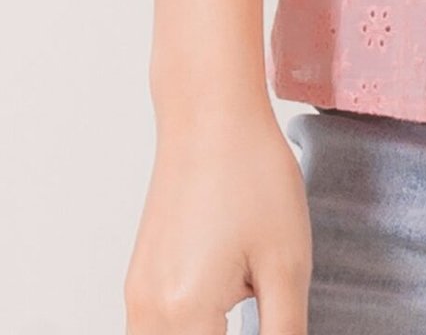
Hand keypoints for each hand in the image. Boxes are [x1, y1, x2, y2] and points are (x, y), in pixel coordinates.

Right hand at [123, 101, 310, 334]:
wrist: (210, 113)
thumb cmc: (251, 173)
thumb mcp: (287, 262)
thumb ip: (285, 332)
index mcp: (185, 313)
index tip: (276, 321)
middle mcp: (147, 312)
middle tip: (261, 308)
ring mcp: (137, 295)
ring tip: (243, 316)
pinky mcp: (140, 278)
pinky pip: (154, 331)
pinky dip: (188, 331)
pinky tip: (221, 313)